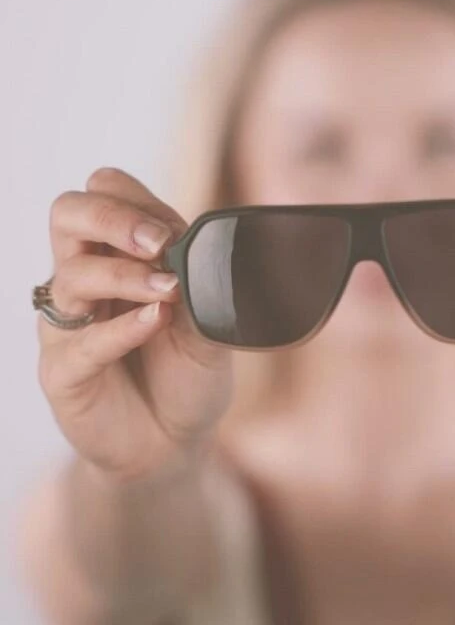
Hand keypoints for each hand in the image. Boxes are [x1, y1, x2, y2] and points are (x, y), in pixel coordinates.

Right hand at [37, 168, 231, 485]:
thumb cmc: (186, 372)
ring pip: (72, 275)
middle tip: (157, 242)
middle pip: (68, 214)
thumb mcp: (207, 323)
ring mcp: (69, 325)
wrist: (174, 442)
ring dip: (125, 276)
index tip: (174, 230)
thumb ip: (203, 285)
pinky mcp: (63, 371)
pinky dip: (121, 328)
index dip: (135, 200)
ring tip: (170, 291)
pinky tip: (154, 321)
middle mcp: (86, 281)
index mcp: (118, 256)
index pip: (105, 194)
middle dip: (113, 217)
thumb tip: (210, 251)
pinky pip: (81, 342)